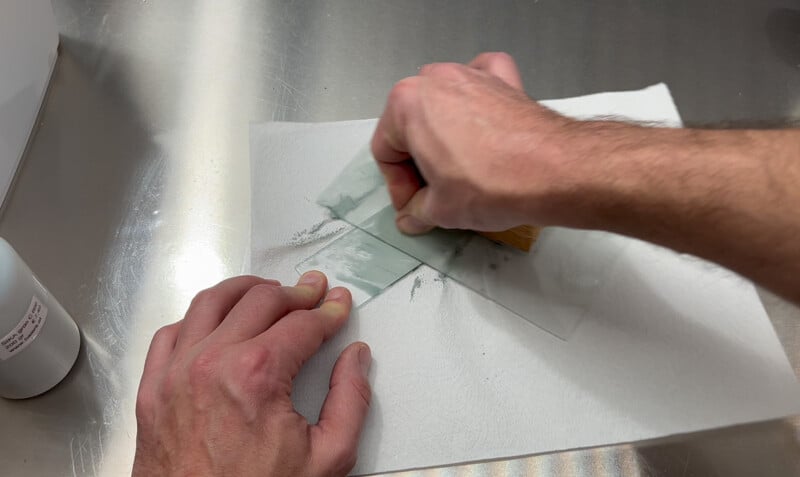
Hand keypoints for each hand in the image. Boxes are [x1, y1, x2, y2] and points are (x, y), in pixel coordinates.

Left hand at [132, 272, 371, 476]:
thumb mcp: (327, 459)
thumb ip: (350, 400)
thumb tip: (355, 359)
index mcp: (257, 376)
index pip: (302, 324)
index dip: (327, 310)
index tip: (336, 305)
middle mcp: (212, 363)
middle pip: (261, 301)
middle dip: (295, 292)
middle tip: (312, 290)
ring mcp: (175, 373)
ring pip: (211, 303)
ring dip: (245, 290)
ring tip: (267, 290)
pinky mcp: (152, 390)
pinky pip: (171, 333)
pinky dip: (197, 317)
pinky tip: (214, 320)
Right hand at [371, 52, 576, 233]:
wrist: (555, 171)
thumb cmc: (498, 180)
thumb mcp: (441, 209)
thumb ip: (417, 211)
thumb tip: (413, 214)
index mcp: (407, 104)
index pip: (386, 152)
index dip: (397, 187)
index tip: (413, 205)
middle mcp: (437, 81)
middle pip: (411, 127)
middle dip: (419, 162)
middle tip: (433, 194)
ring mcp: (472, 76)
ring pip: (442, 106)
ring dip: (444, 138)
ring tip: (459, 172)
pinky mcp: (504, 81)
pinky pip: (480, 84)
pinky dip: (476, 101)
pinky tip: (479, 126)